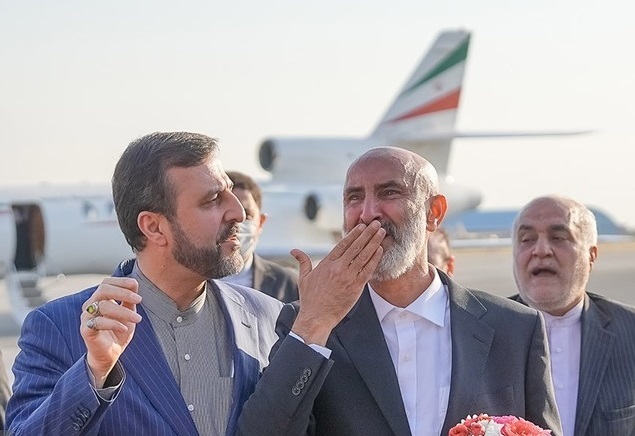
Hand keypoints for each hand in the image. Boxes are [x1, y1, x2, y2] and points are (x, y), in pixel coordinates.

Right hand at [80, 277, 141, 387]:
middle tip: (139, 300)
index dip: (120, 281)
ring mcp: (86, 317)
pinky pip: (98, 322)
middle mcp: (91, 305)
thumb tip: (135, 284)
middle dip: (123, 293)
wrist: (110, 354)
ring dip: (123, 311)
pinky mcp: (86, 330)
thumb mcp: (128, 314)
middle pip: (103, 290)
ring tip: (137, 318)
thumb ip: (129, 300)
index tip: (135, 284)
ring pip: (103, 306)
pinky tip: (124, 327)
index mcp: (100, 298)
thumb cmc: (119, 331)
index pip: (106, 283)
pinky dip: (113, 324)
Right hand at [291, 220, 384, 345]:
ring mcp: (348, 277)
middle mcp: (338, 268)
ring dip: (374, 242)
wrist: (317, 317)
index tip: (362, 226)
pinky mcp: (356, 287)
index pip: (343, 244)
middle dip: (367, 233)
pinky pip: (368, 270)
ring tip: (381, 232)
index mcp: (327, 263)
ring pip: (364, 255)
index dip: (354, 233)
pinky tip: (380, 250)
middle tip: (376, 223)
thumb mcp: (304, 278)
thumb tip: (294, 250)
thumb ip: (303, 261)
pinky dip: (375, 259)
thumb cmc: (310, 299)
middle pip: (356, 246)